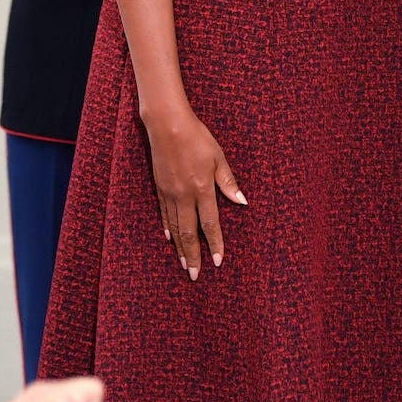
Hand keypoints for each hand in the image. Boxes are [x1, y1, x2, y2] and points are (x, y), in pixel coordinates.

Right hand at [141, 105, 245, 279]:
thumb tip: (242, 201)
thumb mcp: (218, 158)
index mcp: (202, 189)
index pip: (210, 224)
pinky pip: (164, 214)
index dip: (214, 244)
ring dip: (179, 247)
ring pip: (174, 227)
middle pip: (188, 232)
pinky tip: (169, 238)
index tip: (217, 261)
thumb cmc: (198, 139)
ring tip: (183, 263)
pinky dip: (167, 228)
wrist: (167, 126)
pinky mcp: (159, 188)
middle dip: (192, 255)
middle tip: (194, 275)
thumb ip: (228, 181)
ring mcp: (169, 193)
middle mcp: (184, 196)